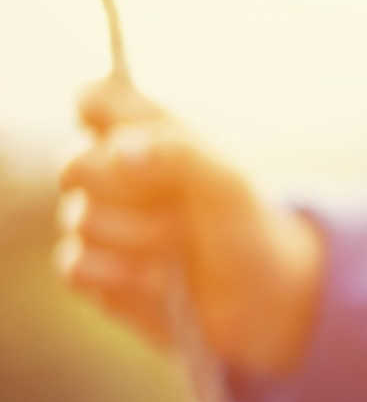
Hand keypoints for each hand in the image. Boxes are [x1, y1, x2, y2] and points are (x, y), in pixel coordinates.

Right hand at [54, 77, 322, 376]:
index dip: (101, 117)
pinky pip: (76, 266)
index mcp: (146, 137)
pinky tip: (160, 281)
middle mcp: (113, 175)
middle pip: (72, 164)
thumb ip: (180, 155)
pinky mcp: (93, 271)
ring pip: (80, 220)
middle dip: (128, 193)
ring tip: (182, 248)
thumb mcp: (229, 186)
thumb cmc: (246, 230)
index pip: (94, 100)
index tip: (136, 142)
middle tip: (181, 210)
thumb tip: (121, 150)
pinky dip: (125, 277)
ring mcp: (97, 223)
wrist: (259, 301)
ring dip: (141, 240)